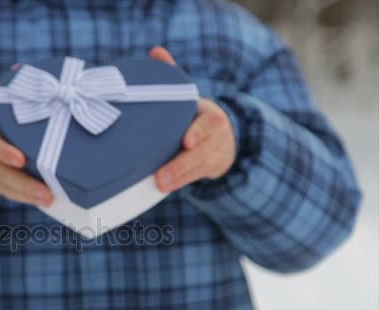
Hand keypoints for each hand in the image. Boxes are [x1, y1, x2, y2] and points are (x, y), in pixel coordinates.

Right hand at [0, 90, 53, 206]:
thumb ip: (4, 91)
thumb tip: (20, 69)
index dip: (3, 152)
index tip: (20, 158)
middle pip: (4, 174)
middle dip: (26, 185)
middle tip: (47, 192)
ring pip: (10, 188)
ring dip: (30, 196)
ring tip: (51, 199)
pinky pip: (13, 195)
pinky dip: (29, 199)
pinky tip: (49, 201)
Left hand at [149, 47, 235, 192]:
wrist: (223, 138)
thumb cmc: (195, 116)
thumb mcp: (188, 97)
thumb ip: (173, 76)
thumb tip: (156, 52)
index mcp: (210, 115)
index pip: (208, 124)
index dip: (199, 132)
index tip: (187, 141)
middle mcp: (215, 137)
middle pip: (202, 153)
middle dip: (183, 165)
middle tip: (161, 177)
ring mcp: (214, 156)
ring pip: (200, 169)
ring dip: (180, 178)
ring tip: (161, 185)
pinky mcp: (209, 171)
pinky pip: (196, 179)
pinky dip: (182, 183)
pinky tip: (163, 189)